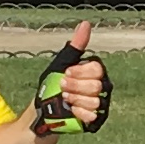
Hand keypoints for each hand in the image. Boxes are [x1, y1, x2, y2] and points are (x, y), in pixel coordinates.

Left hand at [34, 21, 108, 135]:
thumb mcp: (62, 63)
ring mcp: (100, 104)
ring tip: (66, 100)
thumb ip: (76, 46)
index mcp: (94, 72)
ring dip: (76, 100)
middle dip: (75, 87)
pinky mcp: (96, 119)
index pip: (97, 69)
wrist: (43, 111)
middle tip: (63, 88)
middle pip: (96, 85)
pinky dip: (79, 113)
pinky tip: (72, 111)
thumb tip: (85, 24)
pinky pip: (93, 116)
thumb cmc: (52, 85)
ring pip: (95, 101)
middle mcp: (101, 86)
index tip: (66, 73)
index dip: (80, 73)